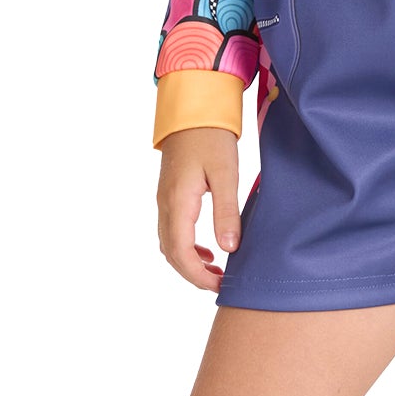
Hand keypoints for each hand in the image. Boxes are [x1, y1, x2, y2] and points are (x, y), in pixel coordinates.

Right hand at [157, 125, 241, 289]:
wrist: (193, 110)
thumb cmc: (212, 138)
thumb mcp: (226, 174)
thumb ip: (226, 212)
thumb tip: (230, 249)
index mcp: (178, 202)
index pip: (181, 252)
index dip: (198, 275)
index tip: (220, 285)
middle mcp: (165, 205)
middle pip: (171, 253)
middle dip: (193, 275)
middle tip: (221, 285)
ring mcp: (165, 200)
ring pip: (169, 244)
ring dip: (188, 263)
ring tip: (216, 273)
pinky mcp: (170, 196)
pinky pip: (171, 231)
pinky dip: (186, 248)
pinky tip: (208, 250)